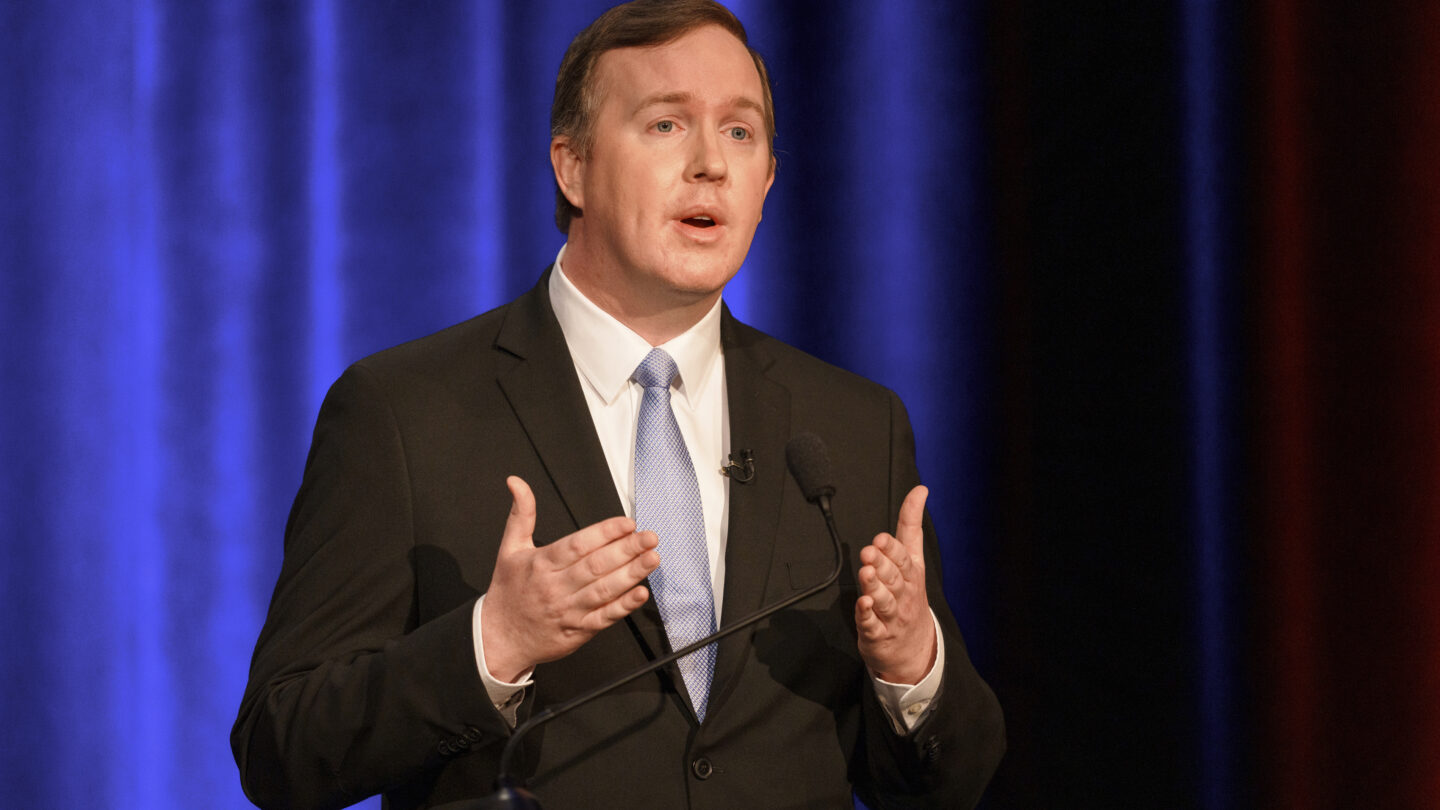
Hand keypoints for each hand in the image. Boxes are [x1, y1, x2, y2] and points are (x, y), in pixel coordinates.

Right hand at [481, 476, 660, 681]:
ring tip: (652, 559)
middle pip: (596, 565)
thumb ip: (521, 514)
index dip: (605, 532)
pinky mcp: (577, 631)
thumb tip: (517, 483)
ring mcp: (568, 610)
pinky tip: (640, 593)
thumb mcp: (509, 549)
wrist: (499, 638)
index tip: (627, 523)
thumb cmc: (508, 592)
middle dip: (626, 550)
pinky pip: (604, 618)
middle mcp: (556, 586)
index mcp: (541, 564)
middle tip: (649, 537)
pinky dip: (624, 607)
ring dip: (631, 574)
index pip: (577, 544)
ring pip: (604, 590)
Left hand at [855, 485, 936, 684]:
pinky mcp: (878, 634)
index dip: (892, 549)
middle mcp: (903, 594)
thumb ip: (911, 525)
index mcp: (910, 574)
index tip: (881, 538)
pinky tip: (862, 605)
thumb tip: (920, 490)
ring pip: (884, 601)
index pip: (904, 559)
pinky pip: (872, 625)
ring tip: (866, 574)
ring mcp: (891, 616)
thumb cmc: (909, 596)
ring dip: (875, 587)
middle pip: (893, 578)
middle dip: (882, 564)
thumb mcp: (913, 559)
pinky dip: (867, 616)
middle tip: (869, 553)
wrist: (915, 649)